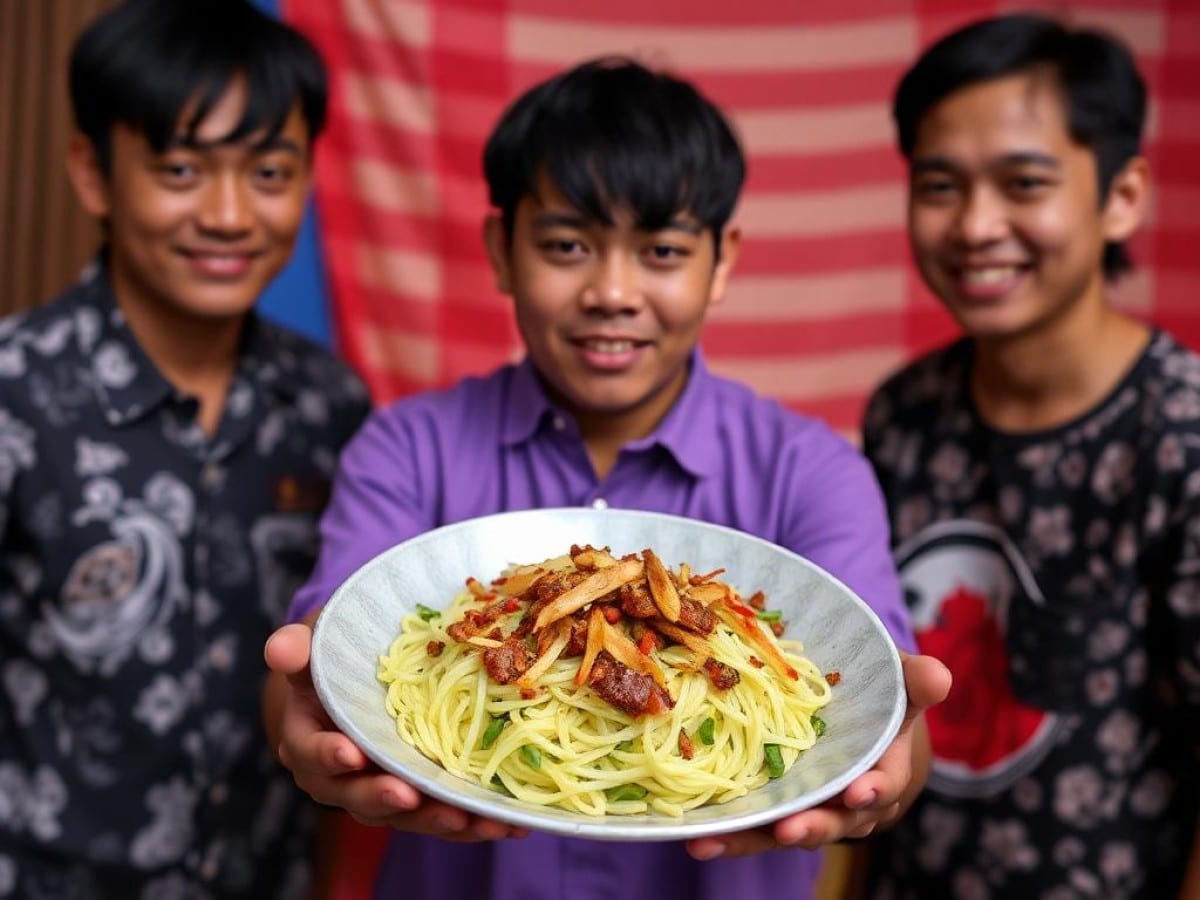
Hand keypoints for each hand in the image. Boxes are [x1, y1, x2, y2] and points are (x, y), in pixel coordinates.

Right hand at [264, 622, 528, 840]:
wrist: (358, 678)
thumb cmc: (335, 657)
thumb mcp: (315, 644)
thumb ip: (299, 649)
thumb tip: (279, 649)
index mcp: (307, 741)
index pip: (312, 753)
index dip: (330, 755)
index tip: (352, 753)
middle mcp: (340, 777)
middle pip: (360, 796)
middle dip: (387, 798)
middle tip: (412, 797)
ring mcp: (380, 790)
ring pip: (407, 815)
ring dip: (439, 820)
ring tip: (472, 819)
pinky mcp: (417, 798)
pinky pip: (442, 814)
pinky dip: (472, 821)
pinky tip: (507, 821)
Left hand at [684, 651, 950, 859]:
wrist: (862, 726)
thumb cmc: (881, 702)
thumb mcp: (899, 684)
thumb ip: (914, 681)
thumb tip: (938, 675)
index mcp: (884, 770)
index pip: (884, 785)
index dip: (874, 790)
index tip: (859, 791)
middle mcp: (848, 801)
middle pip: (834, 820)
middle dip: (812, 826)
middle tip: (789, 829)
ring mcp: (811, 808)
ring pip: (786, 829)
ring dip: (754, 838)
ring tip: (716, 843)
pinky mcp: (778, 809)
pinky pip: (756, 825)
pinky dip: (729, 834)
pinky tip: (697, 837)